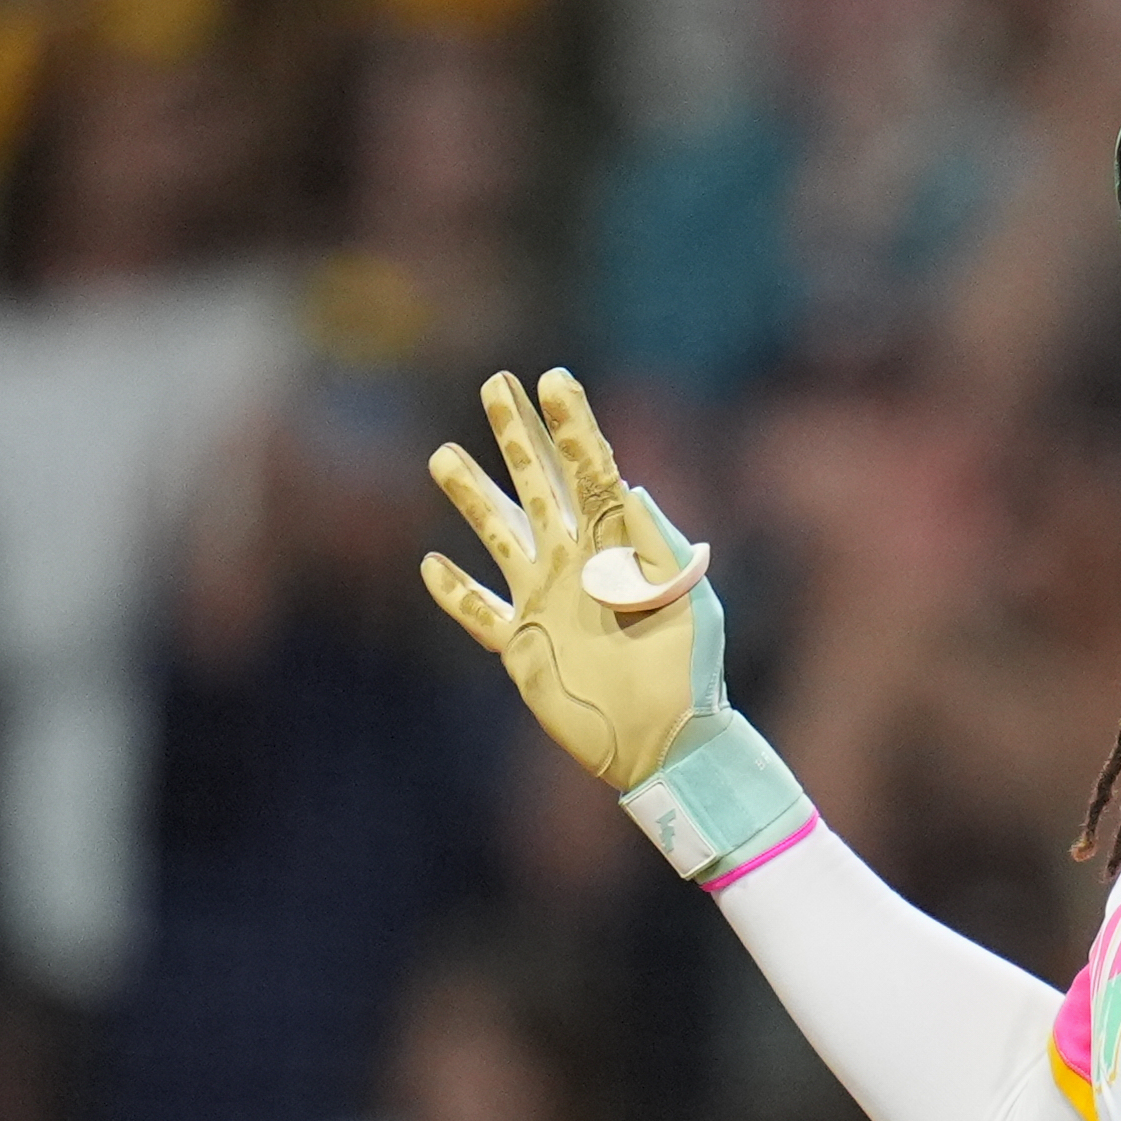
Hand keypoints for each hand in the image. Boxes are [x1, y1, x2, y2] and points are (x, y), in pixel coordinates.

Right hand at [424, 369, 725, 791]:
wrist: (667, 740)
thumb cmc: (688, 671)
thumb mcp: (686, 601)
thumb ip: (658, 545)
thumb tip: (627, 485)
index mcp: (619, 546)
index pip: (590, 471)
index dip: (571, 425)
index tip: (554, 379)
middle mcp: (578, 563)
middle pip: (537, 485)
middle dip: (516, 435)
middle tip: (495, 382)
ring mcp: (546, 601)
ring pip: (499, 536)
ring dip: (472, 498)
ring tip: (443, 456)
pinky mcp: (523, 646)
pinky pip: (479, 613)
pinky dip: (454, 592)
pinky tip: (432, 566)